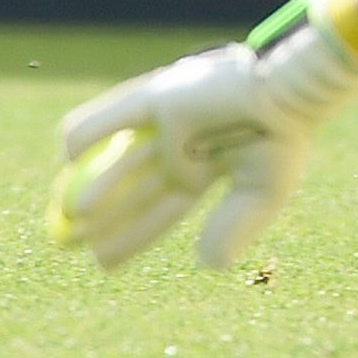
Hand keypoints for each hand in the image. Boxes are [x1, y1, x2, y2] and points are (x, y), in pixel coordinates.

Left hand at [44, 24, 357, 270]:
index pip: (162, 209)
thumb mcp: (262, 194)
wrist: (290, 92)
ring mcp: (172, 120)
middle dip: (104, 218)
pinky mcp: (163, 94)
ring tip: (71, 216)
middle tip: (68, 243)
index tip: (103, 264)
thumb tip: (208, 264)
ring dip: (97, 186)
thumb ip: (235, 226)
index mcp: (208, 168)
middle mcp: (185, 145)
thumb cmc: (282, 141)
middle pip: (135, 189)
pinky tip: (68, 153)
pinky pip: (116, 114)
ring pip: (123, 159)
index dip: (133, 237)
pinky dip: (90, 130)